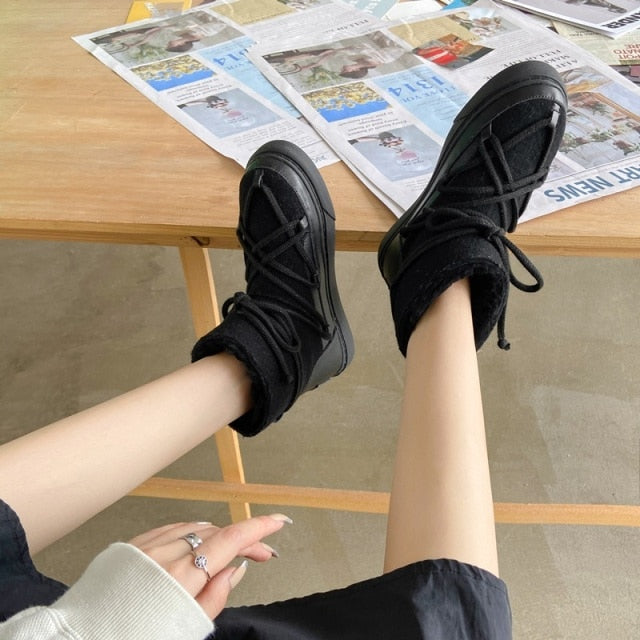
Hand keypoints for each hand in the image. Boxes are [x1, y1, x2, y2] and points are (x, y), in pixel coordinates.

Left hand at [129, 514, 290, 618]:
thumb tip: (235, 570)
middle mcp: (163, 555)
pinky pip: (170, 529)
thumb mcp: (184, 628)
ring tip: (231, 552)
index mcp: (180, 578)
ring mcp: (145, 547)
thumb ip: (214, 598)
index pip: (230, 540)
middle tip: (261, 553)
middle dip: (243, 538)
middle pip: (216, 532)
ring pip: (194, 527)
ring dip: (218, 535)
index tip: (278, 522)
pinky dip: (192, 532)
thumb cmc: (133, 638)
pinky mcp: (130, 546)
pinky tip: (198, 541)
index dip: (259, 528)